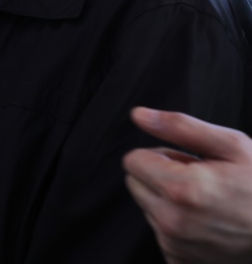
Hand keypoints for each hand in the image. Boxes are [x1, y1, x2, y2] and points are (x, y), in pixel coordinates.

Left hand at [123, 107, 251, 263]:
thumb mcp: (232, 146)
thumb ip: (180, 127)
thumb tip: (140, 115)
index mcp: (181, 189)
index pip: (132, 160)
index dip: (161, 155)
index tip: (186, 162)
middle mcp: (173, 221)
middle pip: (136, 184)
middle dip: (161, 177)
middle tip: (199, 180)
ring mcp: (176, 245)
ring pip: (148, 208)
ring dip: (169, 202)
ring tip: (208, 202)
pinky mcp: (179, 260)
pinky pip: (161, 233)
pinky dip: (177, 226)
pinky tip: (206, 223)